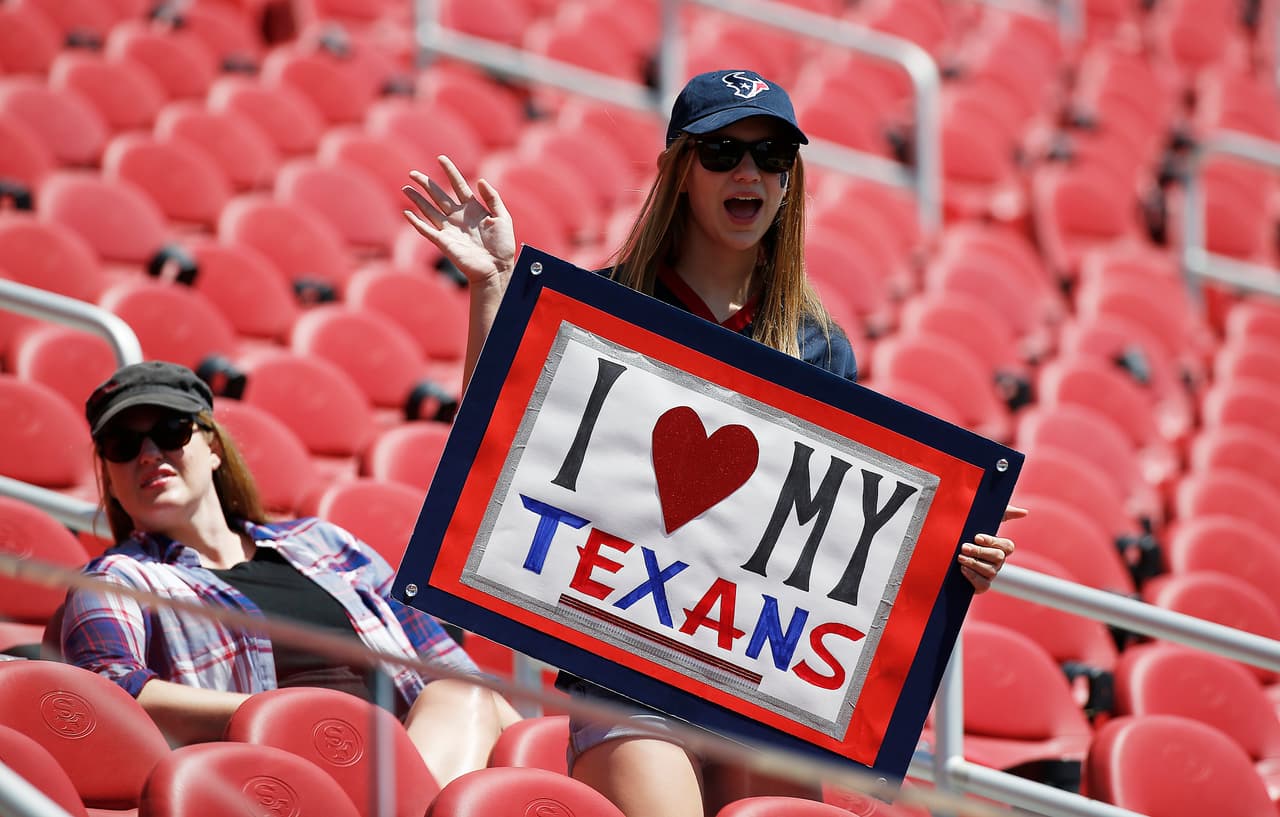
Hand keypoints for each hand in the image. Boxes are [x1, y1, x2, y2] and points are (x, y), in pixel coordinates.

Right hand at [402, 155, 516, 290]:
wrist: (497, 268)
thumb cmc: (503, 245)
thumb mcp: (503, 217)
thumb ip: (493, 198)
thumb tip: (480, 181)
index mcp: (473, 208)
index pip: (458, 185)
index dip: (450, 171)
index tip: (441, 158)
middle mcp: (458, 217)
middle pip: (438, 195)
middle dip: (426, 184)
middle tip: (413, 173)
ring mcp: (449, 229)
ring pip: (429, 210)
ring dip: (417, 199)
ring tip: (405, 188)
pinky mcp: (444, 242)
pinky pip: (426, 230)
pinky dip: (416, 222)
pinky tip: (406, 213)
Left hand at [958, 504, 1024, 592]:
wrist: (947, 551)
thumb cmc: (969, 532)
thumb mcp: (984, 519)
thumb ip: (1004, 512)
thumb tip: (1024, 512)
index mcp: (1000, 547)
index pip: (1007, 546)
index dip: (993, 542)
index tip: (977, 537)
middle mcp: (998, 562)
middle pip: (999, 558)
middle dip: (980, 552)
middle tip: (964, 547)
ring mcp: (990, 574)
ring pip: (991, 571)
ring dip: (974, 563)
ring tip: (960, 557)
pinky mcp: (981, 585)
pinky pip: (984, 585)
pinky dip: (973, 577)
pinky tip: (963, 569)